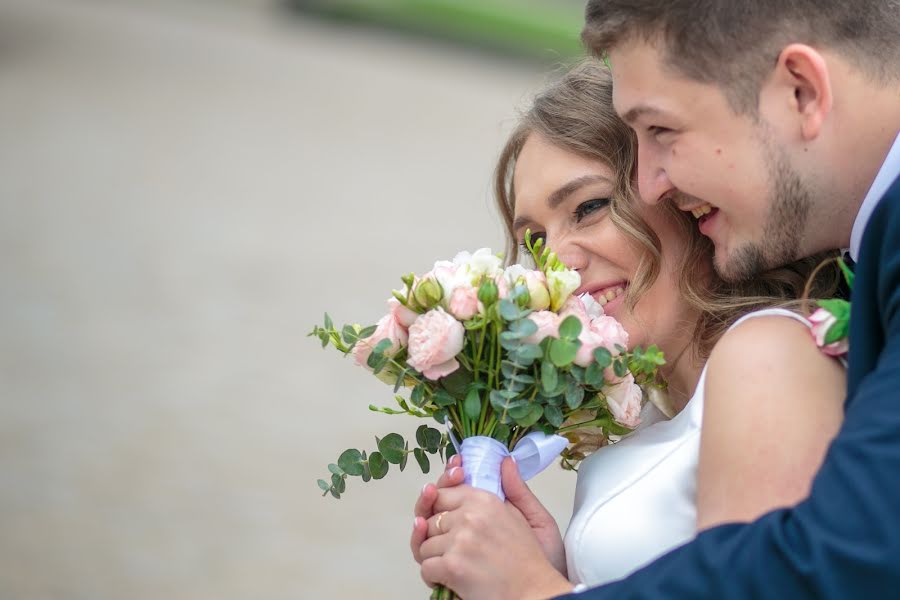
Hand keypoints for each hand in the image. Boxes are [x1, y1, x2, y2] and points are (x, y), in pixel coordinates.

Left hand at [418, 458, 572, 599]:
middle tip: (455, 550)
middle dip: (437, 536)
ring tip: (458, 565)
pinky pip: (426, 568)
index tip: (445, 520)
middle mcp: (470, 515)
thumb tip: (505, 461)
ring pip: (424, 545)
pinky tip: (451, 580)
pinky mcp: (453, 566)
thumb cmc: (532, 561)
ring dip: (436, 560)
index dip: (438, 507)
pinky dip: (435, 578)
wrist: (537, 594)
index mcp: (485, 499)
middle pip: (430, 519)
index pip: (442, 493)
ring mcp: (459, 540)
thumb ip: (513, 488)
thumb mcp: (530, 515)